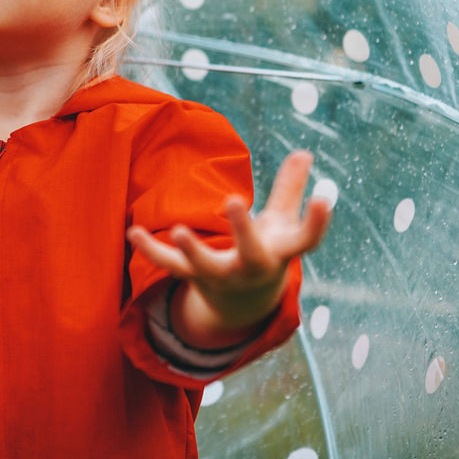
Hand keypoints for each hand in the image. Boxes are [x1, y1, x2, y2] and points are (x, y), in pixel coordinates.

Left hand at [126, 150, 330, 342]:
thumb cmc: (266, 253)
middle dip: (242, 229)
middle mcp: (251, 268)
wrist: (243, 305)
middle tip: (233, 200)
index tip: (325, 200)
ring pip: (205, 266)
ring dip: (192, 250)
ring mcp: (221, 276)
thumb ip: (289, 190)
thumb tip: (304, 152)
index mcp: (278, 253)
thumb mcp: (282, 226)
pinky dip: (151, 250)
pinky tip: (133, 232)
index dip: (316, 222)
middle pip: (250, 253)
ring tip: (180, 230)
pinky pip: (170, 265)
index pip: (305, 241)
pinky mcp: (193, 276)